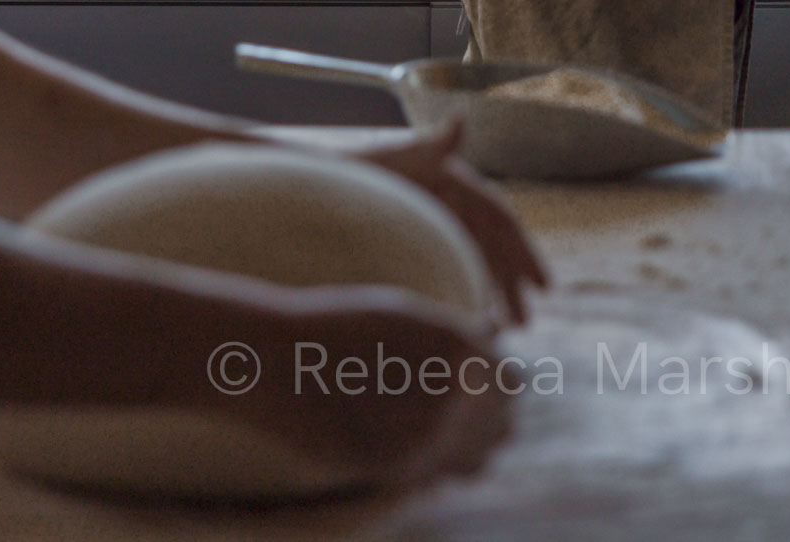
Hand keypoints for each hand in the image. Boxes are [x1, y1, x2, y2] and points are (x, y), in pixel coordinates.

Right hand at [228, 283, 513, 492]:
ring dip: (468, 447)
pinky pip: (437, 474)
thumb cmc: (340, 326)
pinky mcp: (399, 468)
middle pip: (502, 423)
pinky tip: (408, 440)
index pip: (511, 382)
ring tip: (437, 428)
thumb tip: (498, 332)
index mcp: (460, 347)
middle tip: (453, 409)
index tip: (474, 385)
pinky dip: (433, 463)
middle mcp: (454, 394)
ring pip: (479, 459)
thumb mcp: (405, 315)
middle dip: (485, 418)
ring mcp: (427, 436)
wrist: (279, 358)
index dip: (493, 385)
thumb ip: (457, 333)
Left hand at [361, 121, 549, 326]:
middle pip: (494, 251)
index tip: (544, 286)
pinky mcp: (428, 245)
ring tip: (509, 329)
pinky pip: (457, 271)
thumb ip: (436, 146)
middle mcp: (458, 208)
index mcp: (461, 187)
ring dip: (496, 296)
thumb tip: (460, 119)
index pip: (502, 223)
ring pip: (478, 265)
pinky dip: (469, 292)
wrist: (334, 185)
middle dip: (512, 286)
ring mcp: (443, 228)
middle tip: (525, 322)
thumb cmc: (371, 169)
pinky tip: (474, 320)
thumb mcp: (405, 157)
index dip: (525, 255)